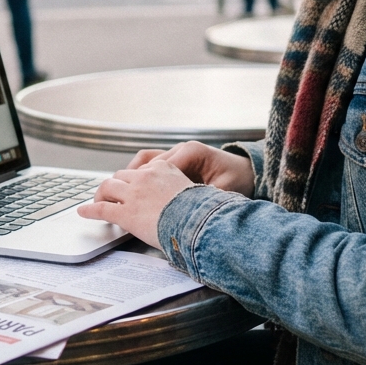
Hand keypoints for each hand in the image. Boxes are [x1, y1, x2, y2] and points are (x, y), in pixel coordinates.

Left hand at [78, 160, 195, 248]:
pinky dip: (90, 210)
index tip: (131, 186)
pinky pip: (102, 209)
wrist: (197, 222)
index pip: (141, 169)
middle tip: (111, 194)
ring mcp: (133, 194)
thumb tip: (180, 196)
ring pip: (108, 187)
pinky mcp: (125, 212)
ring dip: (101, 194)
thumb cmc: (199, 211)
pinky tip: (83, 212)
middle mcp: (145, 176)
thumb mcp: (192, 189)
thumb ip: (179, 187)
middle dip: (115, 185)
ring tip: (97, 201)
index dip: (133, 179)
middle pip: (121, 175)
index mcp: (163, 167)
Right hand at [127, 141, 254, 196]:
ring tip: (121, 193)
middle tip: (118, 197)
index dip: (145, 183)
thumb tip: (191, 214)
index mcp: (192, 152)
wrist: (247, 171)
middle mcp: (181, 149)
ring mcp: (177, 154)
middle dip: (133, 180)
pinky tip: (135, 190)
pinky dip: (141, 176)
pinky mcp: (176, 161)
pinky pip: (152, 165)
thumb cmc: (238, 178)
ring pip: (146, 160)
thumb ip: (206, 199)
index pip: (160, 166)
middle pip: (148, 161)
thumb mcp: (225, 190)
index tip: (133, 199)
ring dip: (133, 176)